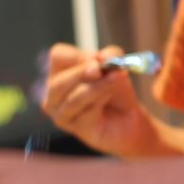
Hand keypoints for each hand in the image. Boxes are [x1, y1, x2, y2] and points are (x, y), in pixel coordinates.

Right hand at [41, 44, 160, 157]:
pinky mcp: (76, 128)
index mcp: (59, 73)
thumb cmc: (116, 91)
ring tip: (117, 78)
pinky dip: (102, 100)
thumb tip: (103, 57)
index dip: (78, 56)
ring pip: (74, 98)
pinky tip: (111, 96)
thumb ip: (111, 55)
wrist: (129, 119)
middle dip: (81, 73)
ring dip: (98, 86)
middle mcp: (54, 95)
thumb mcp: (116, 66)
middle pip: (58, 82)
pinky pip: (87, 113)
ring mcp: (61, 114)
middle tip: (100, 69)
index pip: (58, 57)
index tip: (99, 58)